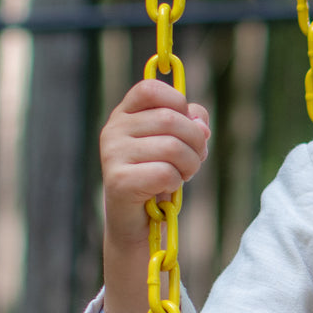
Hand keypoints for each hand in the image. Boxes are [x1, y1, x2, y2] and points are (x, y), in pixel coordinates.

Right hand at [100, 78, 210, 248]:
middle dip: (196, 142)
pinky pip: (166, 173)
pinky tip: (164, 189)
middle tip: (193, 161)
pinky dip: (175, 183)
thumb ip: (192, 121)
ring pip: (173, 147)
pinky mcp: (118, 181)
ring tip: (182, 176)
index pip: (150, 89)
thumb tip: (200, 124)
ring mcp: (111, 154)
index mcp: (125, 114)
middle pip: (171, 118)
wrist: (140, 224)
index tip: (187, 124)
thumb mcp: (180, 143)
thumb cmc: (161, 177)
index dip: (178, 102)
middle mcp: (113, 130)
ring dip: (190, 165)